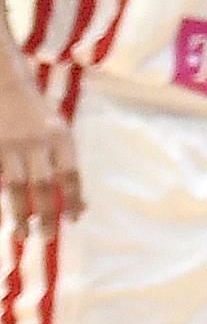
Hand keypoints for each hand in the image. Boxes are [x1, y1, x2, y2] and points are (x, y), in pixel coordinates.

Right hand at [0, 79, 79, 233]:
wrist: (6, 86)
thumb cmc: (37, 117)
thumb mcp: (58, 133)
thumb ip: (67, 166)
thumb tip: (82, 207)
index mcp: (60, 136)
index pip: (71, 172)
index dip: (74, 197)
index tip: (74, 219)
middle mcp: (36, 141)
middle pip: (44, 183)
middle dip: (47, 212)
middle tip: (47, 237)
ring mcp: (11, 146)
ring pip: (17, 186)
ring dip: (21, 214)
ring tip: (23, 234)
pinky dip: (0, 203)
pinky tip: (2, 220)